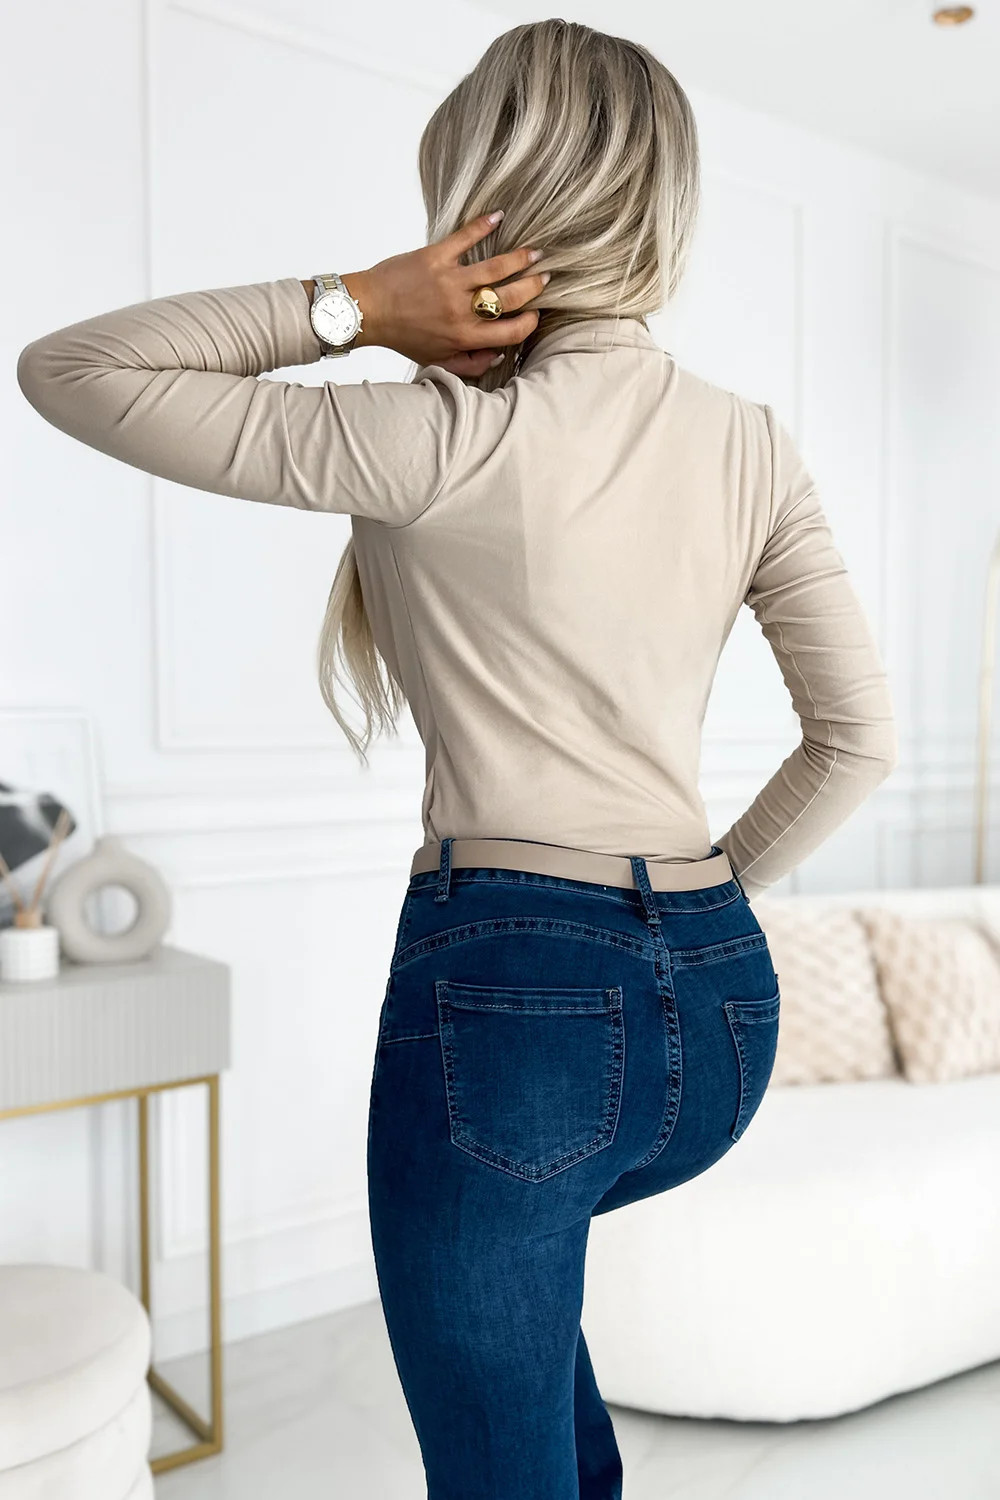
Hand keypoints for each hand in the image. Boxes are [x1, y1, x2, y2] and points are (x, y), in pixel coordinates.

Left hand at [336, 213, 547, 377]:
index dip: (529, 323)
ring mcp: (450, 281)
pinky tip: (499, 216)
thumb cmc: (403, 336)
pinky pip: (465, 238)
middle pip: (511, 297)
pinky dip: (483, 225)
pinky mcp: (436, 257)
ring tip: (536, 252)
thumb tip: (498, 355)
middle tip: (545, 278)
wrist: (369, 311)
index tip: (535, 314)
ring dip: (521, 258)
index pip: (511, 331)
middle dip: (534, 287)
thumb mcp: (437, 360)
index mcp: (464, 336)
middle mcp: (461, 309)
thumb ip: (470, 364)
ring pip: (496, 267)